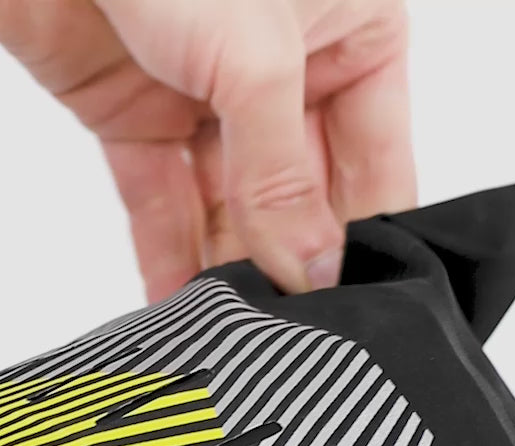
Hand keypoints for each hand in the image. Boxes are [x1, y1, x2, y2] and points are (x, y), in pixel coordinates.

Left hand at [0, 0, 416, 299]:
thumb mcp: (258, 58)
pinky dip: (164, 255)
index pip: (378, 162)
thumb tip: (312, 268)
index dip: (366, 241)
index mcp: (354, 35)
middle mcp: (288, 71)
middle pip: (302, 197)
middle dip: (293, 267)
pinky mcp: (137, 114)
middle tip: (294, 340)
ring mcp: (209, 96)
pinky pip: (160, 199)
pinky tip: (180, 309)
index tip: (357, 313)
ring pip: (228, 207)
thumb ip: (282, 173)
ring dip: (229, 272)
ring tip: (239, 337)